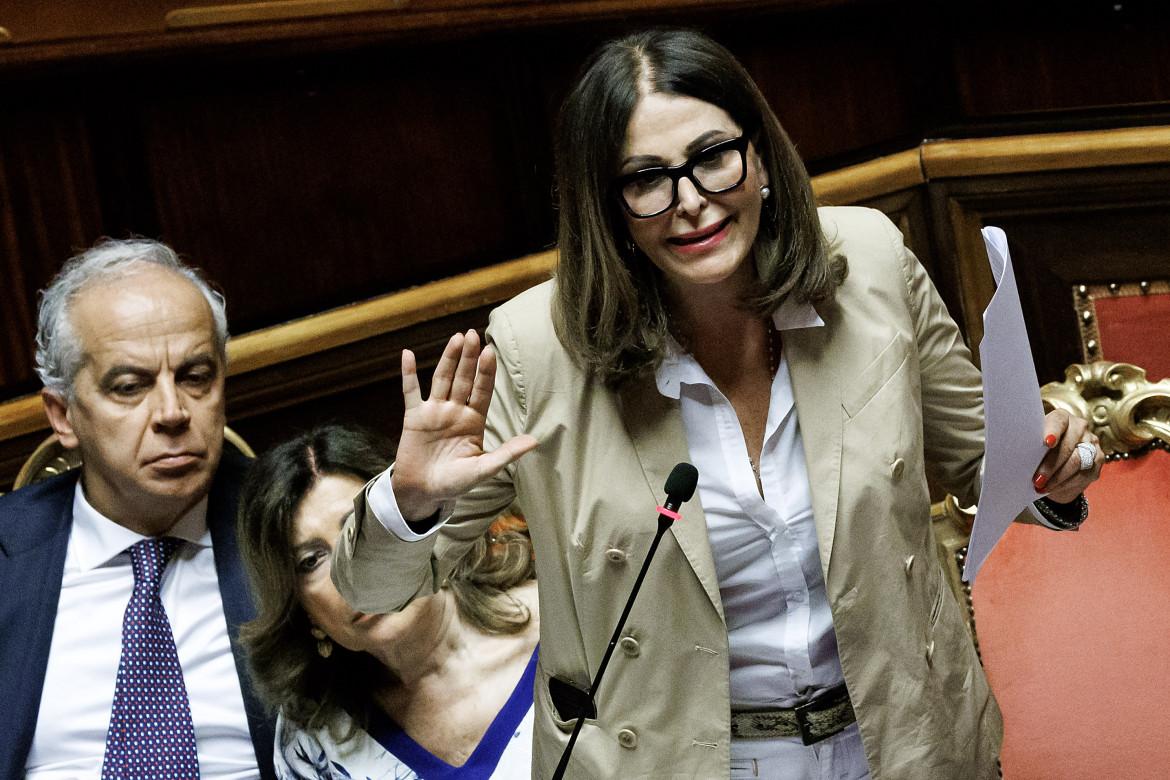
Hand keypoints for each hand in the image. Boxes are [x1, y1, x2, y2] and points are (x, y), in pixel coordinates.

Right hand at [392, 330, 537, 521]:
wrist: (424, 493)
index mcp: (473, 421)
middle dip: (469, 358)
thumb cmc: (455, 483)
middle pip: (463, 379)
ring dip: (448, 359)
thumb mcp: (483, 469)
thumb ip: (506, 454)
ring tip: (457, 338)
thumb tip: (534, 441)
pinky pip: (410, 391)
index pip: (482, 391)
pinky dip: (408, 374)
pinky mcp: (414, 417)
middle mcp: (455, 411)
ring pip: (442, 379)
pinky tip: (408, 354)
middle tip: (474, 334)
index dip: (486, 372)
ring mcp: (434, 412)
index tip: (491, 352)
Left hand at [1033, 408, 1102, 503]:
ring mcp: (1091, 442)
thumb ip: (1033, 443)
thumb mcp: (1035, 442)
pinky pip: (1083, 474)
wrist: (1058, 461)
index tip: (1046, 442)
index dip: (1052, 431)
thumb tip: (1021, 454)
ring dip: (1057, 477)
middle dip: (1050, 465)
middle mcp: (1080, 427)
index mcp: (1062, 418)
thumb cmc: (1041, 448)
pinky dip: (1066, 483)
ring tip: (1042, 486)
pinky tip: (1053, 488)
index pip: (1058, 421)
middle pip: (1067, 446)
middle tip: (1037, 479)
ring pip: (1076, 462)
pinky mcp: (1098, 459)